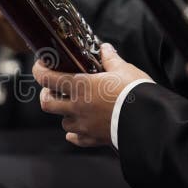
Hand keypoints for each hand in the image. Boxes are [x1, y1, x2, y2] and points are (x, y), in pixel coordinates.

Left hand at [33, 43, 150, 146]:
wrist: (149, 121)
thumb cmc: (136, 92)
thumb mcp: (123, 70)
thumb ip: (110, 59)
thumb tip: (105, 49)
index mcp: (81, 87)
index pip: (47, 78)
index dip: (39, 71)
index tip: (40, 66)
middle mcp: (77, 107)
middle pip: (47, 103)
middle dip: (46, 96)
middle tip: (53, 90)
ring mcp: (84, 125)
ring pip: (63, 122)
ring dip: (64, 115)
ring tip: (73, 108)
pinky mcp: (94, 138)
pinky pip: (77, 139)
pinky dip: (75, 135)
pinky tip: (79, 130)